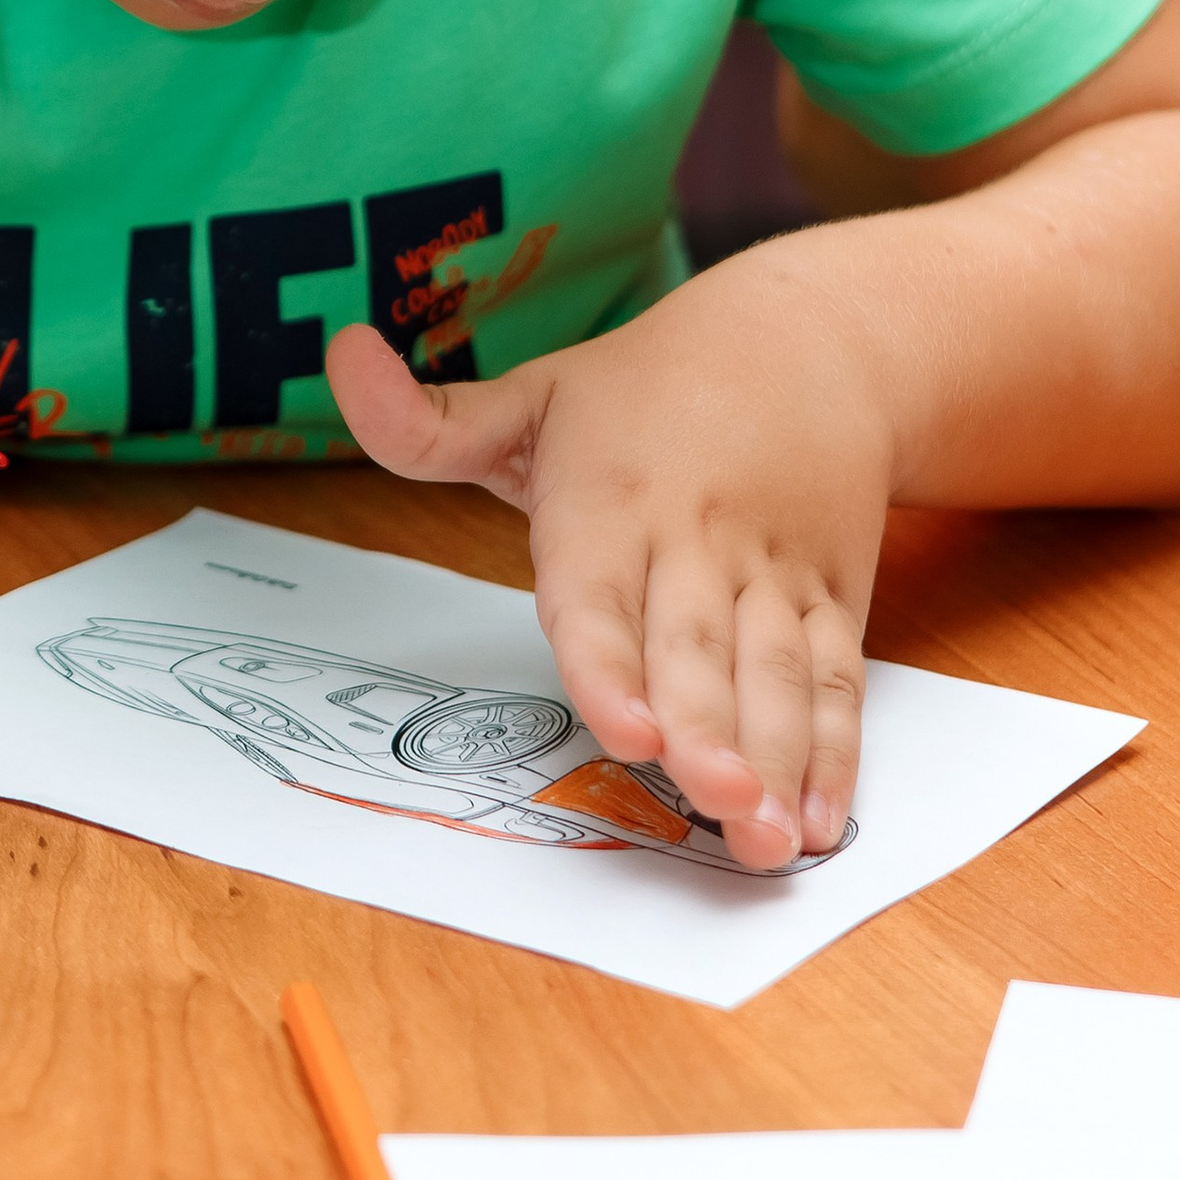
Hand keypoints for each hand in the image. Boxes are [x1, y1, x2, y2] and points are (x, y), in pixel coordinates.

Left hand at [325, 256, 893, 869]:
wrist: (806, 340)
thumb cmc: (644, 387)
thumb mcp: (531, 394)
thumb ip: (427, 418)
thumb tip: (341, 353)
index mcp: (609, 501)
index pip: (599, 594)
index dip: (611, 665)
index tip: (629, 732)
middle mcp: (696, 542)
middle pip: (699, 647)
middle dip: (710, 732)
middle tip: (716, 804)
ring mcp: (771, 573)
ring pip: (778, 672)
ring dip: (780, 758)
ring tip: (771, 839)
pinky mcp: (831, 596)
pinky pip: (836, 677)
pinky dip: (838, 750)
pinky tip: (823, 819)